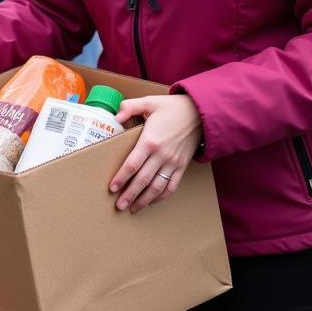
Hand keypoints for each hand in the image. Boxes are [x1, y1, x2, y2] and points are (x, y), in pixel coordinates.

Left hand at [109, 94, 202, 212]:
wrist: (200, 113)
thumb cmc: (171, 108)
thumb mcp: (148, 101)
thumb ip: (129, 107)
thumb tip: (116, 117)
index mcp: (150, 141)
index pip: (132, 164)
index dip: (121, 178)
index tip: (112, 188)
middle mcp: (162, 155)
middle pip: (143, 180)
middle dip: (129, 194)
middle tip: (118, 206)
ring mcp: (173, 163)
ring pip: (157, 187)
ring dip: (144, 200)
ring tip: (132, 208)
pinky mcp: (182, 166)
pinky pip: (171, 186)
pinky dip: (161, 196)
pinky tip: (152, 201)